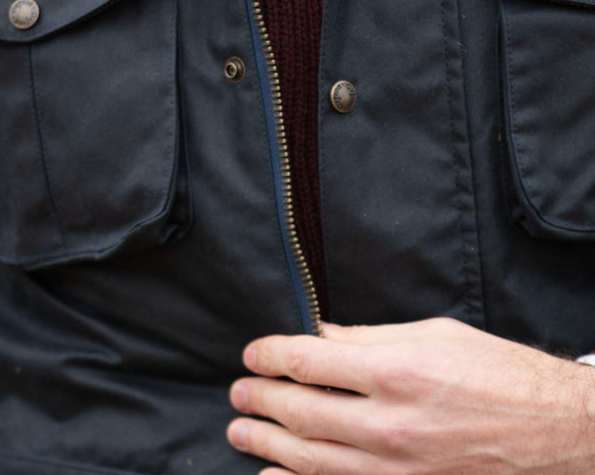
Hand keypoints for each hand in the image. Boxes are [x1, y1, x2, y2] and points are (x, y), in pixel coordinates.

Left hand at [227, 317, 594, 473]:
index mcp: (395, 370)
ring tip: (240, 434)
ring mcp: (400, 469)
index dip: (271, 356)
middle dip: (261, 402)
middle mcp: (392, 424)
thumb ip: (369, 338)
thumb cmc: (498, 373)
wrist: (556, 431)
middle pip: (302, 414)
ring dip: (269, 448)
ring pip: (314, 461)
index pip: (309, 361)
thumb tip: (321, 337)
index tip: (253, 353)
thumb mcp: (433, 334)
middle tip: (238, 394)